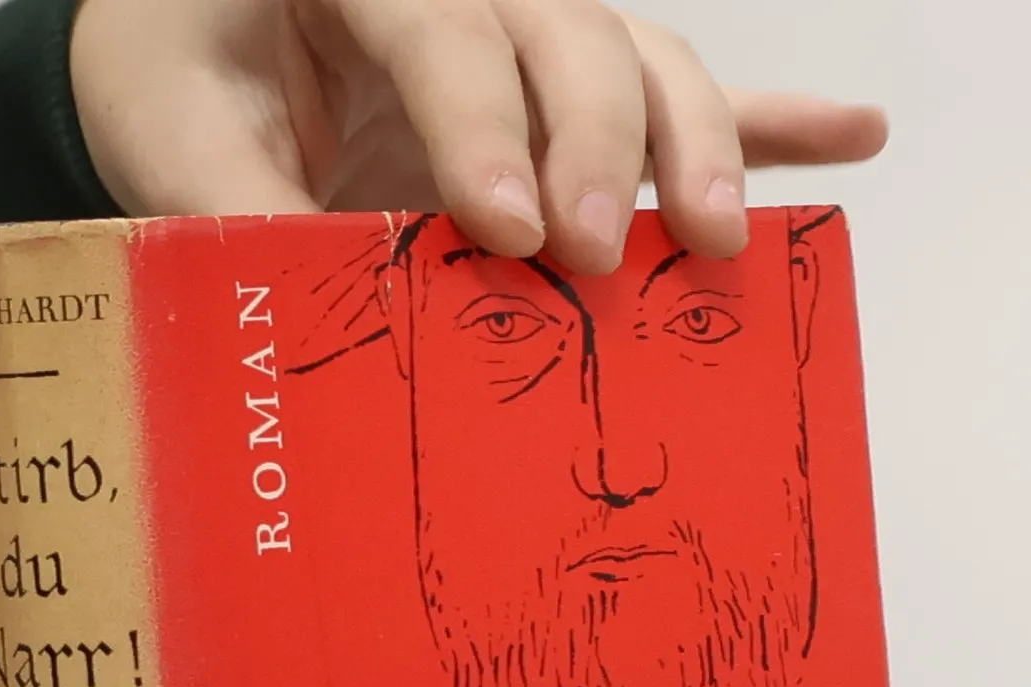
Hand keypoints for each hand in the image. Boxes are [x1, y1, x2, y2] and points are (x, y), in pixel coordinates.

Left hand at [69, 0, 886, 274]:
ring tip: (720, 237)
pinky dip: (766, 119)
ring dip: (692, 144)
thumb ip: (250, 214)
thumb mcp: (178, 148)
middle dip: (597, 143)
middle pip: (564, 29)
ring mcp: (527, 22)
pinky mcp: (562, 82)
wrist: (197, 38)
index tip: (507, 234)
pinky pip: (680, 86)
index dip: (479, 126)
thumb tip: (346, 312)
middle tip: (595, 257)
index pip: (438, 23)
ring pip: (635, 52)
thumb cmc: (182, 77)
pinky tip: (852, 140)